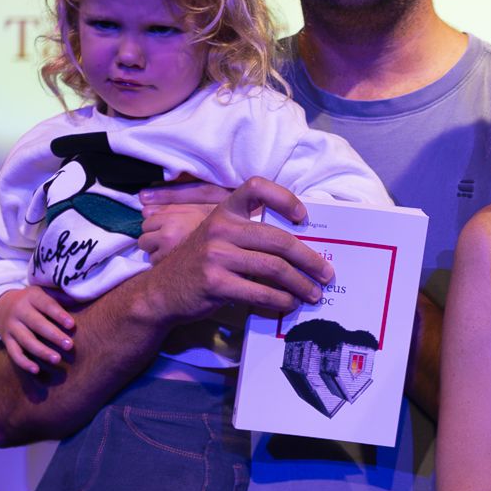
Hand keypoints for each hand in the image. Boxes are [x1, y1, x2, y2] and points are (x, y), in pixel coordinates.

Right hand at [0, 286, 75, 373]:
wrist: (2, 305)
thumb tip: (84, 296)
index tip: (72, 325)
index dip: (59, 314)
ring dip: (41, 351)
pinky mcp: (6, 340)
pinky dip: (24, 362)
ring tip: (57, 359)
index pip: (46, 305)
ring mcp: (11, 326)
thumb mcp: (44, 292)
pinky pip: (14, 353)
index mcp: (32, 296)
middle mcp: (19, 310)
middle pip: (37, 324)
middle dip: (53, 335)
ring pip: (26, 340)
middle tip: (69, 346)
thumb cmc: (34, 301)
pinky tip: (36, 370)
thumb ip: (62, 295)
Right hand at [140, 177, 332, 325]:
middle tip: (326, 273)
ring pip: (274, 268)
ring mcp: (216, 255)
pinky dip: (281, 300)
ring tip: (313, 294)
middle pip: (278, 240)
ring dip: (300, 284)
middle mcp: (221, 228)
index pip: (256, 187)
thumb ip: (250, 235)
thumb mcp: (219, 239)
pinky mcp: (215, 283)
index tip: (303, 217)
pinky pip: (260, 292)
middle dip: (309, 259)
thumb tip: (300, 249)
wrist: (163, 292)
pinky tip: (290, 304)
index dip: (284, 198)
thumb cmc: (201, 264)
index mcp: (225, 212)